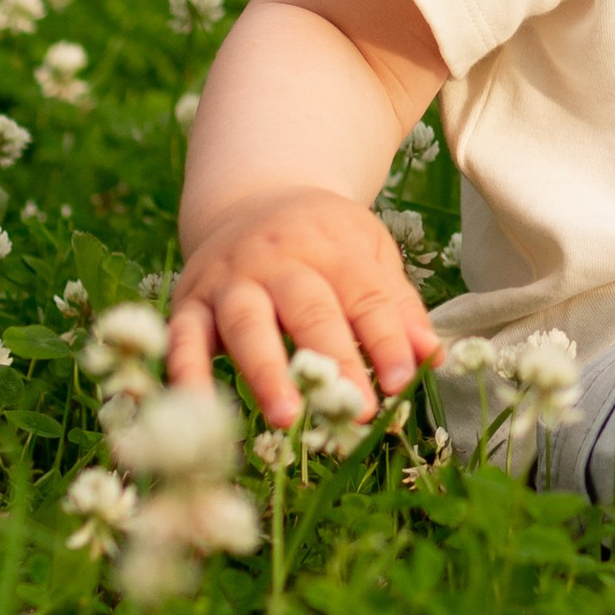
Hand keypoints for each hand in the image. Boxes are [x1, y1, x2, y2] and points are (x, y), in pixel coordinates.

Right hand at [166, 186, 443, 429]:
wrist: (252, 198)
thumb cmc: (323, 240)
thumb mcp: (369, 253)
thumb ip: (397, 306)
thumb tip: (431, 357)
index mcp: (332, 245)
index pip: (366, 296)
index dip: (387, 340)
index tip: (404, 383)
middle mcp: (278, 259)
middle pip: (309, 309)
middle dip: (335, 360)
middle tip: (357, 408)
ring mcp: (230, 279)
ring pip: (246, 323)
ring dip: (266, 371)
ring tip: (288, 416)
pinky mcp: (190, 301)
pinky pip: (183, 338)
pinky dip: (186, 374)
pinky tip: (198, 411)